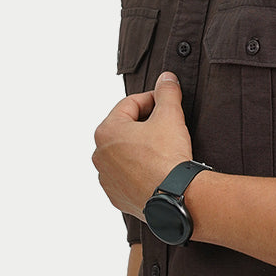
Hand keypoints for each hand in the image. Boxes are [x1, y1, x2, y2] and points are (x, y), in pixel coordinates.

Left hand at [91, 72, 192, 217]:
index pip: (130, 105)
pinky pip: (127, 177)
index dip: (152, 99)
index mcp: (106, 131)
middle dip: (145, 125)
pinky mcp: (117, 197)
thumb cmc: (167, 157)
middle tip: (168, 127)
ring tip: (164, 151)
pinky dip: (140, 171)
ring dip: (141, 149)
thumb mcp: (170, 115)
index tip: (168, 103)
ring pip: (125, 155)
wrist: (175, 197)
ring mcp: (106, 179)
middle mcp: (99, 155)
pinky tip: (157, 170)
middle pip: (125, 130)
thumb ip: (166, 92)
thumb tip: (167, 78)